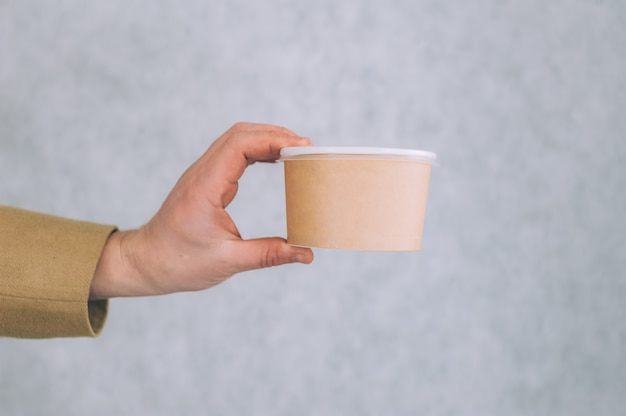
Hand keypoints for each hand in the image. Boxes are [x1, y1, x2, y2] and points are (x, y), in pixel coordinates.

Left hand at [90, 122, 313, 298]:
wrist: (147, 262)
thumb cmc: (179, 263)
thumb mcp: (228, 262)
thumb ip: (269, 255)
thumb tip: (305, 254)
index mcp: (205, 187)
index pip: (240, 145)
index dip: (273, 140)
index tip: (301, 149)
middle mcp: (202, 173)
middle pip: (240, 134)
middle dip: (276, 135)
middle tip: (307, 149)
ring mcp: (202, 174)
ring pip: (236, 139)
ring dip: (267, 139)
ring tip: (297, 151)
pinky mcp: (206, 180)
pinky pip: (233, 153)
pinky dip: (257, 150)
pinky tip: (275, 159)